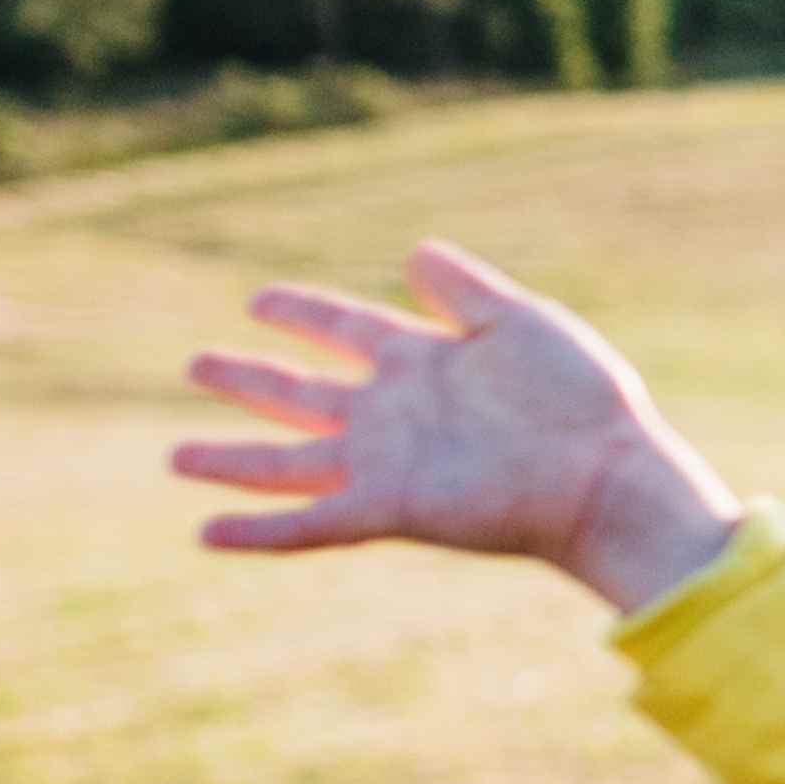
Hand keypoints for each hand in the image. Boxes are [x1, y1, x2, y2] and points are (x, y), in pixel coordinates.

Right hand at [176, 242, 743, 613]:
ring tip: (176, 457)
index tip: (259, 300)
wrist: (608, 473)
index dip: (302, 313)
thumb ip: (465, 290)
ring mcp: (386, 463)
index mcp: (423, 361)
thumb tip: (414, 251)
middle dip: (249, 380)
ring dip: (233, 460)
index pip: (344, 329)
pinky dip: (258, 530)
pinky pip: (309, 522)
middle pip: (301, 393)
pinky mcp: (390, 508)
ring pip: (288, 461)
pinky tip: (206, 532)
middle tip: (196, 363)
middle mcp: (394, 413)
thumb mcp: (523, 323)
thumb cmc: (581, 398)